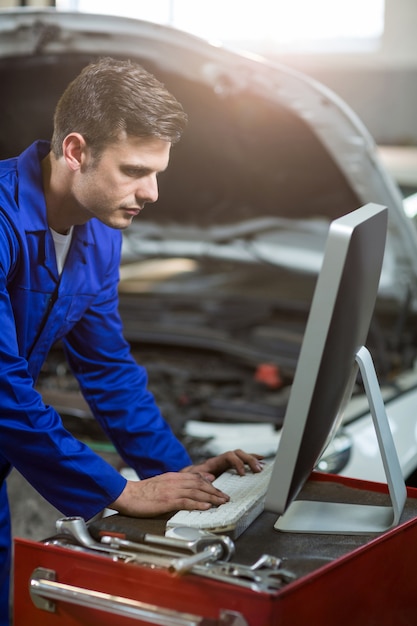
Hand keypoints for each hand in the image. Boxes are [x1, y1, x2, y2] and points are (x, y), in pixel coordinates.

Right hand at [109, 470, 229, 517]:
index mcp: (173, 477)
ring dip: (212, 497)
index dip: (209, 483)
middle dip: (215, 491)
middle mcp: (174, 481)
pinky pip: (186, 502)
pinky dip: (199, 504)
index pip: (196, 477)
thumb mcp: (160, 483)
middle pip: (200, 484)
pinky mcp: (167, 500)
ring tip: (222, 502)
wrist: (126, 494)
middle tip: (226, 497)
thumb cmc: (141, 492)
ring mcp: (171, 490)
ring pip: (197, 492)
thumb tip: (186, 487)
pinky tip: (207, 507)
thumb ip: (174, 483)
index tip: (218, 489)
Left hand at [181, 448, 264, 478]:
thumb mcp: (193, 477)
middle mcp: (222, 460)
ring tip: (262, 467)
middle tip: (257, 470)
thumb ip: (200, 476)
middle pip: (238, 453)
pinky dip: (252, 460)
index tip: (242, 474)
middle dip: (249, 460)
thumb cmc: (190, 477)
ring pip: (241, 455)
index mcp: (215, 461)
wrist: (187, 476)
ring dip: (252, 460)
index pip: (229, 456)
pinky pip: (242, 461)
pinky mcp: (229, 467)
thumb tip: (211, 477)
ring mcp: (226, 462)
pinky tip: (261, 462)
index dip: (237, 463)